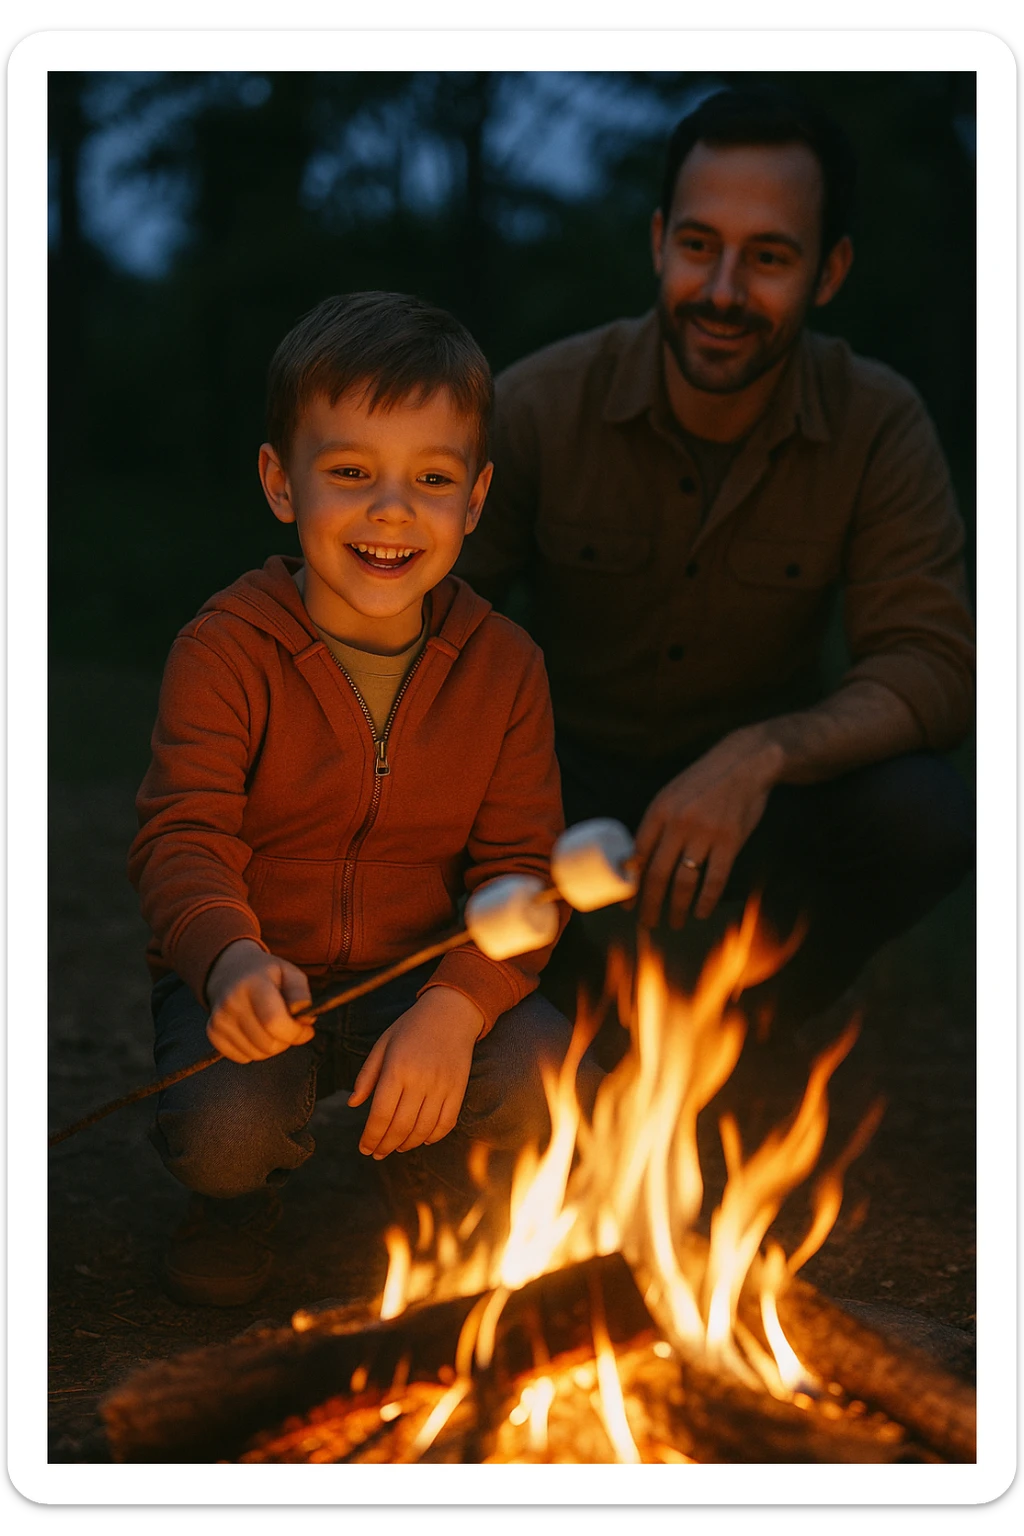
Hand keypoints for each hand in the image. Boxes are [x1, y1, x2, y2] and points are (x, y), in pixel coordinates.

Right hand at [205, 939, 314, 1063]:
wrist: (229, 970)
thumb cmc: (265, 974)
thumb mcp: (290, 972)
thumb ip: (300, 994)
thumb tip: (304, 1020)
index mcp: (253, 983)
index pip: (274, 1022)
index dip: (295, 1033)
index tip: (306, 1029)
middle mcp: (231, 1002)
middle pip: (267, 1044)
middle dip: (286, 1041)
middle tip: (289, 1027)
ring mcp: (219, 1020)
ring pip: (256, 1054)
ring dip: (271, 1047)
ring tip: (272, 1027)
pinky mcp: (212, 1033)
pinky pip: (242, 1058)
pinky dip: (254, 1050)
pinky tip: (256, 1032)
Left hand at [348, 987, 483, 1159]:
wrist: (452, 1012)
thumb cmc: (411, 1028)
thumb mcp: (383, 1044)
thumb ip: (367, 1075)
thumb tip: (352, 1104)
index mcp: (397, 1068)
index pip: (381, 1114)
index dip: (371, 1137)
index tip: (364, 1148)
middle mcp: (421, 1080)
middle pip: (400, 1127)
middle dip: (385, 1146)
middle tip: (376, 1153)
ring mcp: (442, 1086)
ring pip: (423, 1130)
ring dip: (406, 1145)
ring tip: (395, 1148)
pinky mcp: (458, 1089)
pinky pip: (446, 1123)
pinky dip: (432, 1137)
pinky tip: (420, 1140)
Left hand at [634, 727, 783, 928]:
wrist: (744, 763)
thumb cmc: (704, 781)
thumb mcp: (672, 794)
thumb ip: (657, 823)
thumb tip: (639, 859)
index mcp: (659, 811)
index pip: (638, 855)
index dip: (631, 884)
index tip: (628, 904)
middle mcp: (678, 823)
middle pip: (657, 873)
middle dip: (649, 904)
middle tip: (647, 923)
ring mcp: (705, 833)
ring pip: (684, 881)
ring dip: (676, 907)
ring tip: (673, 922)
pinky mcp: (730, 842)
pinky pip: (714, 879)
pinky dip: (706, 900)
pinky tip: (700, 913)